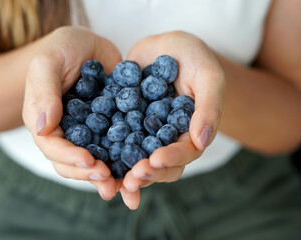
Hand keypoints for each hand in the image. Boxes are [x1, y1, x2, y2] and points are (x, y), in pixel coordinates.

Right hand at [23, 26, 122, 199]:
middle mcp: (65, 132)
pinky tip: (137, 169)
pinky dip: (123, 160)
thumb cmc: (62, 48)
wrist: (87, 45)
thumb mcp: (48, 62)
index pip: (52, 146)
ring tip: (123, 186)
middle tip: (109, 181)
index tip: (90, 161)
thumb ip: (44, 92)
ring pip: (92, 161)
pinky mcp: (108, 128)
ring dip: (106, 176)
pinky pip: (114, 148)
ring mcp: (87, 132)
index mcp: (44, 121)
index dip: (69, 157)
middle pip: (71, 163)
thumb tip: (43, 129)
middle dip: (89, 174)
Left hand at [120, 31, 225, 208]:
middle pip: (159, 164)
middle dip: (146, 173)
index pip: (184, 153)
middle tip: (131, 179)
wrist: (165, 45)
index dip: (171, 159)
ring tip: (111, 179)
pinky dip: (105, 151)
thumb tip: (202, 142)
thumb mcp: (208, 76)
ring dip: (125, 172)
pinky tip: (92, 158)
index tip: (154, 161)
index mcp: (190, 132)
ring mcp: (144, 132)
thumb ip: (208, 107)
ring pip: (136, 158)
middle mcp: (167, 138)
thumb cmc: (194, 57)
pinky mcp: (125, 123)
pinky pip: (115, 140)